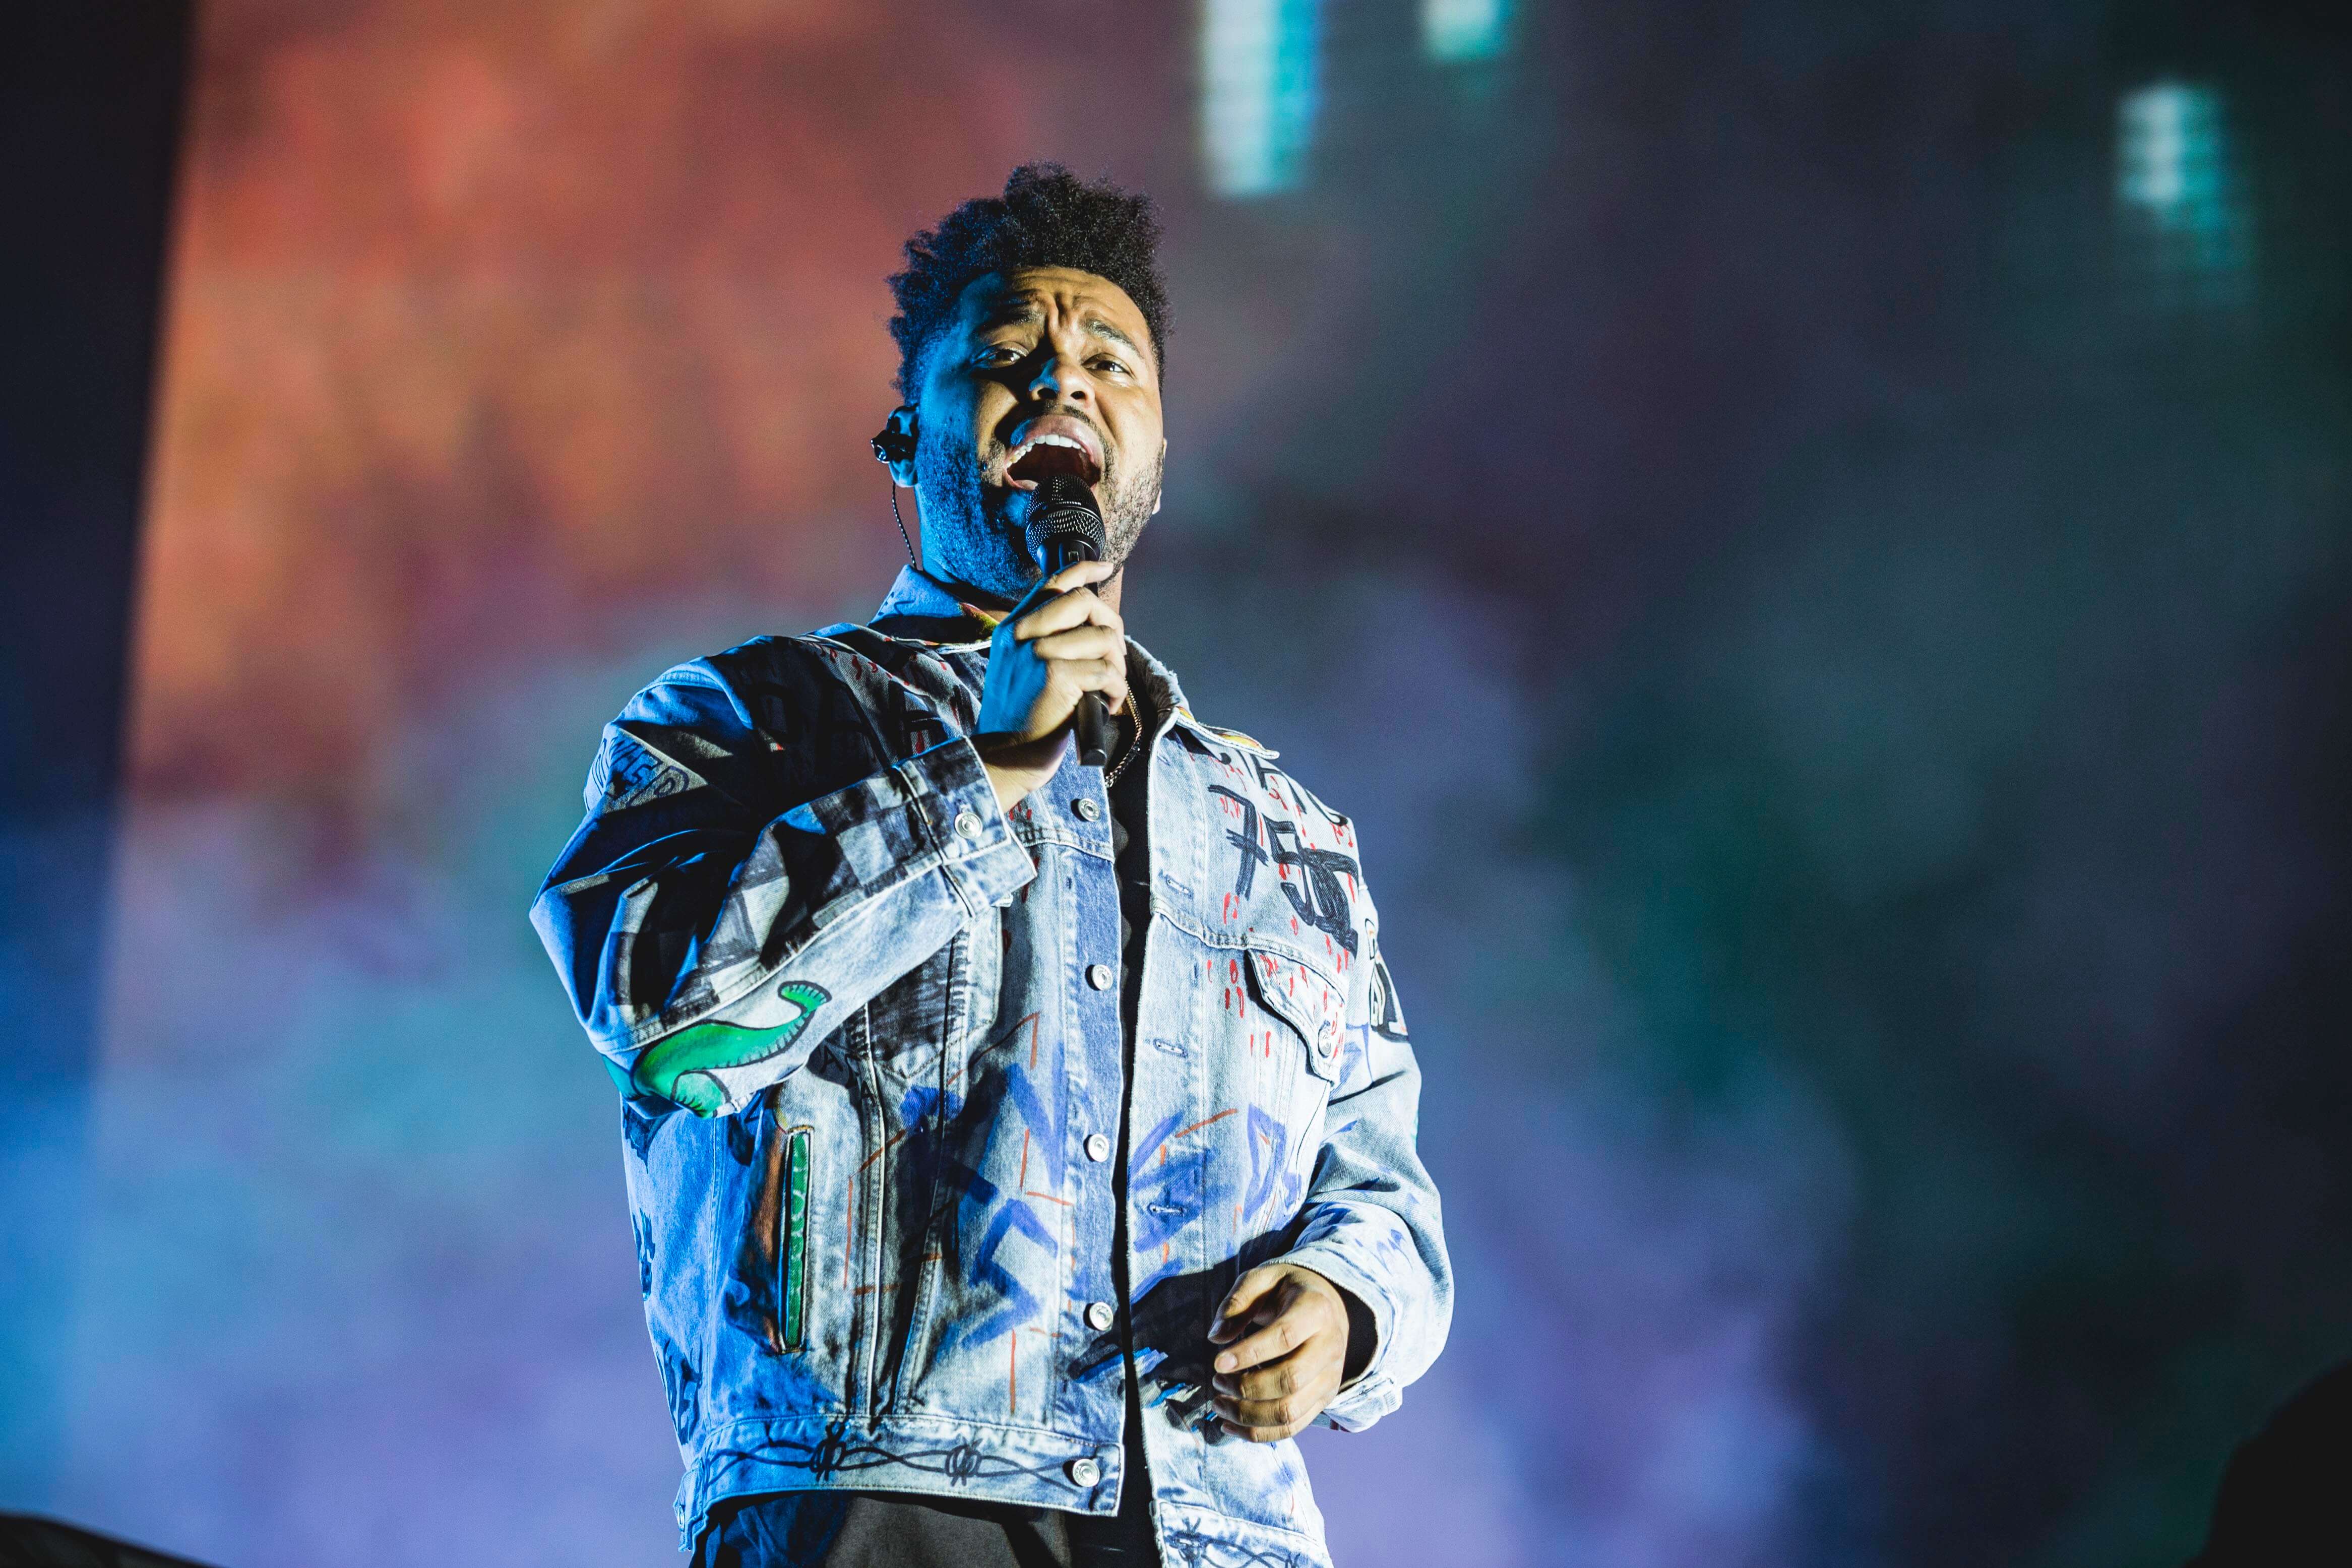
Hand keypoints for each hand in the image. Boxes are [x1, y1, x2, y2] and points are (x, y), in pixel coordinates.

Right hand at [973, 558, 1127, 808]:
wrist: (1004, 756)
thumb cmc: (1022, 718)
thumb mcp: (1021, 668)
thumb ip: (1045, 639)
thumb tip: (1090, 622)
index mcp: (1012, 629)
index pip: (1052, 583)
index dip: (1084, 570)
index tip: (1106, 567)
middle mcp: (1022, 634)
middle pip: (1085, 602)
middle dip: (1111, 627)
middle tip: (1112, 657)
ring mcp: (1037, 652)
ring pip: (1102, 638)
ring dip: (1116, 666)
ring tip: (1106, 690)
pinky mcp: (1055, 675)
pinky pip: (1107, 671)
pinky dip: (1116, 691)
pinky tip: (1106, 706)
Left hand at [1206, 1263, 1355, 1441]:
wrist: (1327, 1305)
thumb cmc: (1287, 1291)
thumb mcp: (1262, 1279)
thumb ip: (1237, 1302)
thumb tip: (1216, 1337)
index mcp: (1316, 1310)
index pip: (1285, 1337)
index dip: (1249, 1354)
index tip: (1216, 1363)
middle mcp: (1330, 1347)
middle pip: (1290, 1380)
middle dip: (1247, 1388)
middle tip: (1216, 1381)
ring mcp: (1330, 1377)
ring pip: (1291, 1411)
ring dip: (1248, 1415)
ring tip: (1219, 1404)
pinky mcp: (1324, 1399)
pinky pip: (1292, 1427)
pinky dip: (1259, 1433)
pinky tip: (1230, 1425)